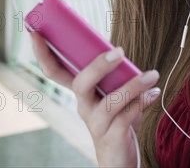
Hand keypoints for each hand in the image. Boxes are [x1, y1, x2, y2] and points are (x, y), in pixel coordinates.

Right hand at [30, 32, 159, 166]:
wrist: (119, 157)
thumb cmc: (117, 119)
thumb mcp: (113, 93)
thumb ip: (115, 75)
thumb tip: (121, 51)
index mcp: (81, 93)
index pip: (55, 72)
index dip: (43, 55)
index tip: (35, 33)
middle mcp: (84, 107)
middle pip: (81, 84)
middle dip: (98, 66)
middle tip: (119, 50)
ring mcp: (96, 124)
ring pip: (110, 102)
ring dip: (132, 86)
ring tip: (151, 75)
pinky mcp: (112, 137)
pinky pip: (125, 118)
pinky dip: (141, 103)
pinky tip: (153, 93)